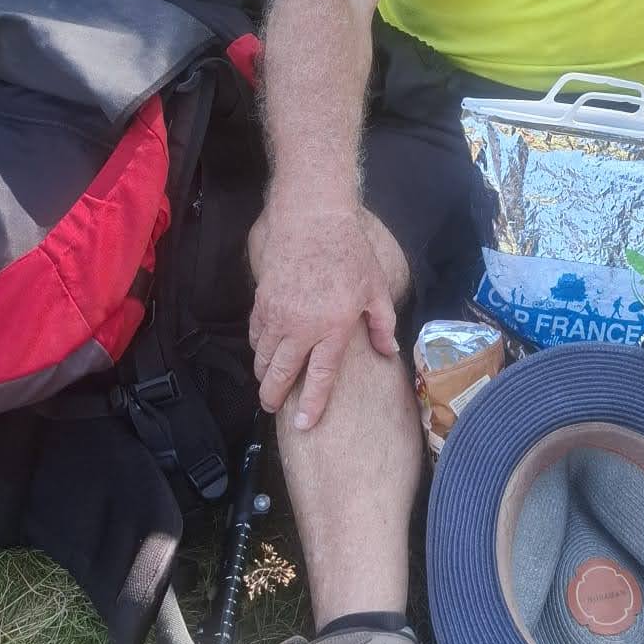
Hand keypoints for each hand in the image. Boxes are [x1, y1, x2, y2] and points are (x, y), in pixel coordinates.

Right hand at [248, 201, 399, 429]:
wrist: (313, 219)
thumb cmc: (350, 253)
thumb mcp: (376, 289)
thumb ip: (382, 325)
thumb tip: (388, 352)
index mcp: (333, 328)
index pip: (319, 377)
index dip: (311, 404)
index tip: (303, 424)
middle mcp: (302, 327)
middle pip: (281, 374)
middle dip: (273, 396)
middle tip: (273, 407)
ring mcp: (278, 314)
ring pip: (263, 357)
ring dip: (264, 374)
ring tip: (267, 383)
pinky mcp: (262, 301)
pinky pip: (255, 334)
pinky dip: (258, 348)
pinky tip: (263, 352)